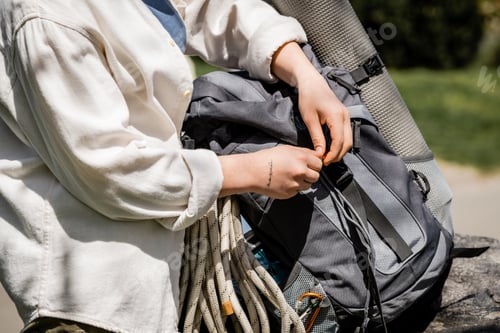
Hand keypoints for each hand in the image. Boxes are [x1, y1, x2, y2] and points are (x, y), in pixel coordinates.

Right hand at [218, 145, 322, 198]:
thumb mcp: (287, 149)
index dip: (314, 164)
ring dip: (302, 182)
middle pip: (316, 176)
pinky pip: (297, 191)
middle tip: (300, 171)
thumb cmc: (268, 158)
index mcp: (301, 158)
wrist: (252, 171)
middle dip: (310, 174)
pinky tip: (283, 182)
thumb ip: (304, 152)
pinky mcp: (289, 193)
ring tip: (290, 176)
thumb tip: (318, 155)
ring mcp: (295, 184)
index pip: (319, 163)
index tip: (309, 164)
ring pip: (308, 185)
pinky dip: (293, 188)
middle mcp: (300, 171)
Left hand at [271, 42, 352, 164]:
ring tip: (326, 156)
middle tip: (325, 162)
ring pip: (349, 139)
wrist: (312, 83)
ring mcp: (346, 116)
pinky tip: (330, 148)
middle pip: (347, 142)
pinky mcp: (344, 117)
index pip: (339, 141)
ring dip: (340, 150)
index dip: (332, 154)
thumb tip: (320, 153)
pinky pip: (346, 134)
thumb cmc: (308, 98)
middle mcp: (345, 116)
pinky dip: (340, 143)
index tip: (324, 161)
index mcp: (337, 116)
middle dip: (338, 155)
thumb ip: (317, 137)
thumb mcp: (309, 119)